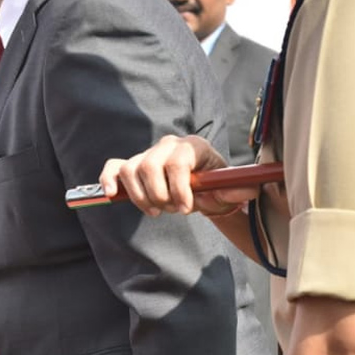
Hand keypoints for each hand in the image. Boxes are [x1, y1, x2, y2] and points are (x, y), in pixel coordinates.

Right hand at [99, 134, 256, 216]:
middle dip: (160, 196)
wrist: (204, 189)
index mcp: (193, 145)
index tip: (186, 209)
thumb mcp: (229, 191)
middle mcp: (168, 144)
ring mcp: (148, 154)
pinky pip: (114, 167)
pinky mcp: (133, 165)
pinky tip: (111, 195)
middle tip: (173, 210)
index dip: (179, 189)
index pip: (177, 162)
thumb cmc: (216, 188)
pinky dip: (110, 180)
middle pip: (149, 166)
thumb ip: (236, 190)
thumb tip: (245, 189)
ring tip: (157, 210)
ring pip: (131, 170)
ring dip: (142, 197)